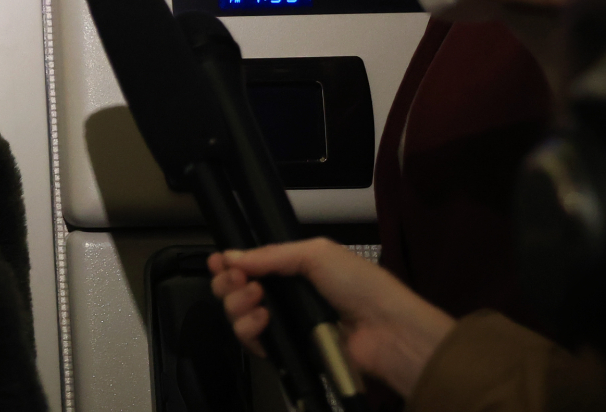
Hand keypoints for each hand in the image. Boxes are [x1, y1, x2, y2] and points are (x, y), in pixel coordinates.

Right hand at [209, 239, 454, 397]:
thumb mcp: (317, 254)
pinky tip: (262, 320)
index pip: (250, 266)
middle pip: (236, 290)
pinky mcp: (286, 351)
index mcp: (293, 270)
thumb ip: (271, 255)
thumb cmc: (360, 286)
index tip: (218, 261)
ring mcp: (284, 325)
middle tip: (236, 279)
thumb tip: (231, 256)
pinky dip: (249, 329)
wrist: (387, 331)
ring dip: (237, 303)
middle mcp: (284, 297)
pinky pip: (252, 341)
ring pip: (238, 315)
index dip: (229, 263)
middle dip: (228, 282)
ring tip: (256, 299)